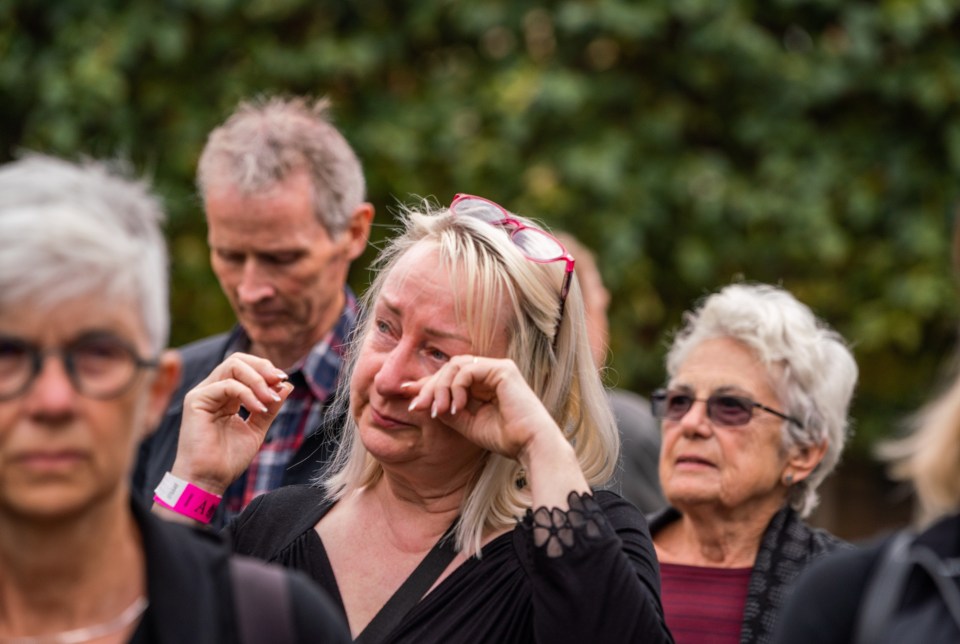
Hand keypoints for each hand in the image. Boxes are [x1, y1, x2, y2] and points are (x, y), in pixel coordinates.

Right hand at [171, 353, 291, 493]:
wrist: (209, 480)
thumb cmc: (228, 459)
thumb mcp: (257, 428)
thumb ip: (270, 407)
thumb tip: (286, 385)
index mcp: (226, 396)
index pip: (245, 367)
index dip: (266, 370)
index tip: (283, 382)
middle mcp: (213, 390)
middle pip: (238, 360)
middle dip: (263, 367)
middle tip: (279, 381)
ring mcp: (203, 393)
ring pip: (232, 366)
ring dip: (258, 380)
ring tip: (270, 400)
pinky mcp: (196, 400)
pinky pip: (227, 385)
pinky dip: (247, 393)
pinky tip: (258, 408)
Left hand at [405, 355, 590, 508]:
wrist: (530, 446)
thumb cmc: (504, 438)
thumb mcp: (466, 424)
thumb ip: (447, 410)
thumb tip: (420, 401)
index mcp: (483, 383)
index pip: (450, 376)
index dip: (426, 384)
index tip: (405, 394)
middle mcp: (490, 371)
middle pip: (448, 368)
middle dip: (428, 387)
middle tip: (416, 406)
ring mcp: (497, 368)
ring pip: (455, 366)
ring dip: (440, 387)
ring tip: (438, 410)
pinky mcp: (502, 369)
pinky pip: (468, 370)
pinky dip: (456, 387)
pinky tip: (456, 407)